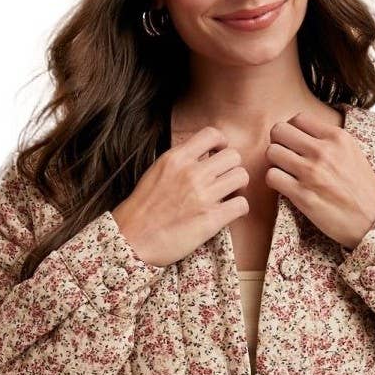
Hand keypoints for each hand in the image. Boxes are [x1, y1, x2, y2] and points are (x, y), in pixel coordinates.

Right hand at [111, 128, 249, 266]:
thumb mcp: (155, 173)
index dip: (221, 143)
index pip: (212, 134)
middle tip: (224, 180)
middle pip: (233, 156)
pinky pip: (242, 205)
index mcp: (176, 158)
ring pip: (242, 177)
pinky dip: (239, 208)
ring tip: (227, 196)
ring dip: (238, 187)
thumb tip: (198, 158)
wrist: (132, 240)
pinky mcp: (211, 219)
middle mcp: (192, 173)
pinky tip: (228, 213)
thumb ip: (178, 162)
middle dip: (232, 167)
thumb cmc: (141, 210)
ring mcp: (203, 196)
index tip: (218, 155)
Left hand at [263, 109, 374, 249]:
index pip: (297, 118)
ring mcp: (311, 173)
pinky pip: (271, 176)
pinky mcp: (302, 195)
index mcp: (336, 137)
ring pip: (272, 152)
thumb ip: (329, 140)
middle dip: (278, 143)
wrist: (372, 219)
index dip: (292, 131)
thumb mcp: (352, 152)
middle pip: (279, 131)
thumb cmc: (362, 188)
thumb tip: (304, 134)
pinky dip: (274, 181)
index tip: (295, 144)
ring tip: (285, 172)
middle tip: (285, 157)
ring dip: (275, 163)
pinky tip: (284, 186)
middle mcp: (322, 151)